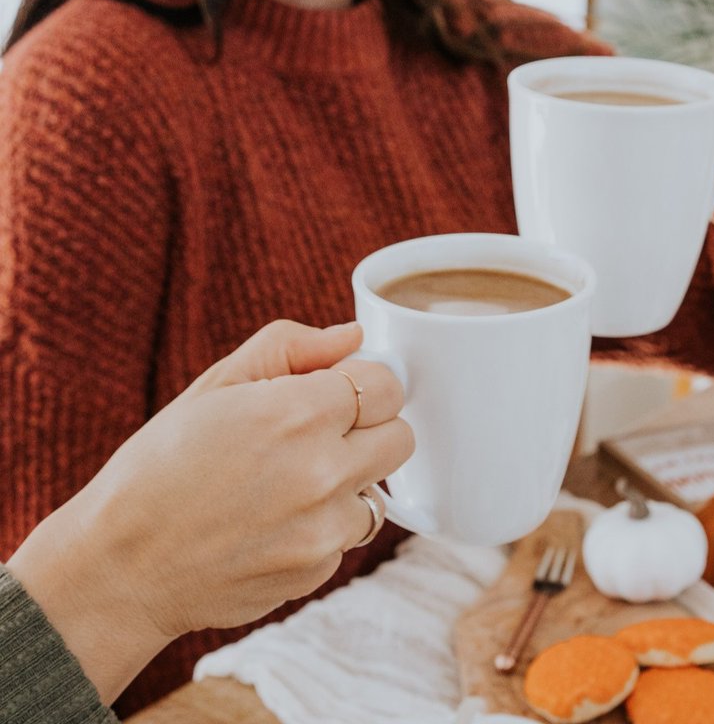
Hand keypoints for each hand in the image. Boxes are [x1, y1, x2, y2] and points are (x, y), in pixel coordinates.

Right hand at [7, 319, 413, 702]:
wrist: (118, 566)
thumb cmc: (161, 466)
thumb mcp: (217, 385)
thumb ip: (292, 347)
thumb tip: (353, 336)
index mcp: (300, 413)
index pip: (387, 384)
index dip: (361, 384)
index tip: (335, 393)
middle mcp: (323, 472)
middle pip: (400, 437)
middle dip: (369, 429)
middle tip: (320, 435)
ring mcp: (324, 529)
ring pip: (379, 490)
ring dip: (349, 483)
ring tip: (288, 483)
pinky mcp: (316, 572)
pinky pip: (347, 536)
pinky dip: (323, 527)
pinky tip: (272, 523)